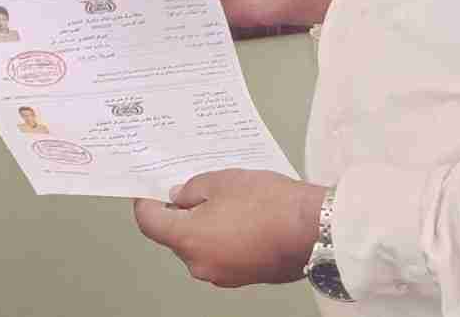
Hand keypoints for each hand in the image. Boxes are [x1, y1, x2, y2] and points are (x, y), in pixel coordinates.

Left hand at [133, 169, 326, 287]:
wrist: (313, 229)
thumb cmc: (271, 205)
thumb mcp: (223, 181)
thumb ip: (192, 189)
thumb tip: (180, 197)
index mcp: (188, 239)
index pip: (150, 223)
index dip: (146, 203)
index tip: (148, 192)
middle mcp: (200, 264)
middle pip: (176, 237)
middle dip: (181, 213)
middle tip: (196, 189)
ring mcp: (222, 274)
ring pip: (201, 246)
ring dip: (206, 226)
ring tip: (229, 201)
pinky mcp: (243, 277)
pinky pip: (223, 254)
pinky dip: (225, 238)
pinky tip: (243, 218)